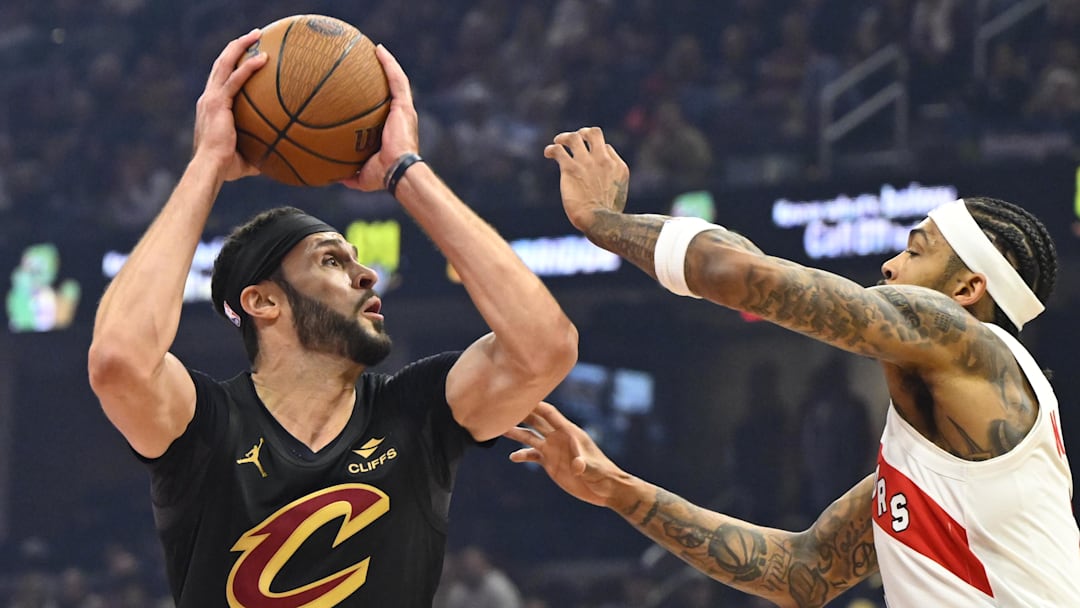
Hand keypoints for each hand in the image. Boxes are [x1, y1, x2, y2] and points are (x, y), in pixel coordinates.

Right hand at [192, 29, 266, 181]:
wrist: (210, 168)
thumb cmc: (226, 167)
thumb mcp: (246, 155)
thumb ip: (259, 151)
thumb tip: (279, 156)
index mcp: (212, 107)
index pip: (221, 79)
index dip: (232, 64)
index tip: (246, 54)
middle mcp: (208, 98)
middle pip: (221, 64)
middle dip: (236, 47)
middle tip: (254, 36)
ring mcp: (211, 98)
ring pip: (224, 63)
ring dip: (240, 46)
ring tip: (257, 35)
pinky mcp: (217, 103)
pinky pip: (235, 80)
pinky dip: (248, 67)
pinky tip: (263, 58)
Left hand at [341, 45, 419, 191]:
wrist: (397, 172)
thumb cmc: (383, 176)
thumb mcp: (361, 176)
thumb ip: (348, 174)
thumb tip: (331, 177)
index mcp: (391, 130)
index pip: (384, 110)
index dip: (375, 99)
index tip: (362, 90)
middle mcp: (400, 117)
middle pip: (391, 91)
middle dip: (382, 77)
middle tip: (367, 65)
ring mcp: (404, 110)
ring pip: (396, 80)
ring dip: (387, 63)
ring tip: (376, 49)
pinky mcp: (404, 106)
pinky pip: (397, 79)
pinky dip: (389, 64)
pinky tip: (379, 50)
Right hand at [503, 402, 628, 507]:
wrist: (606, 489)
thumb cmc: (604, 476)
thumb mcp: (595, 470)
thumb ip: (585, 466)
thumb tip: (578, 466)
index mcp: (570, 433)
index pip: (550, 414)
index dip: (536, 404)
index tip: (520, 395)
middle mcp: (559, 438)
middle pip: (536, 421)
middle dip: (520, 414)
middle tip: (502, 408)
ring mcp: (553, 449)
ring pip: (531, 437)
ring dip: (516, 432)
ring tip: (499, 429)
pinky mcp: (550, 463)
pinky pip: (533, 455)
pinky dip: (522, 454)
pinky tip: (512, 457)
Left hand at [544, 127, 629, 233]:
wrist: (601, 221)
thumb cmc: (608, 216)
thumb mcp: (618, 196)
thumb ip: (611, 183)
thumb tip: (601, 185)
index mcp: (618, 167)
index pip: (606, 148)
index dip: (597, 152)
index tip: (590, 161)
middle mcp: (603, 160)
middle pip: (594, 133)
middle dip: (582, 133)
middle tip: (574, 140)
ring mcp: (587, 163)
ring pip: (574, 137)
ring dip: (564, 137)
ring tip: (558, 142)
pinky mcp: (571, 169)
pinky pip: (558, 150)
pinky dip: (551, 149)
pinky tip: (548, 154)